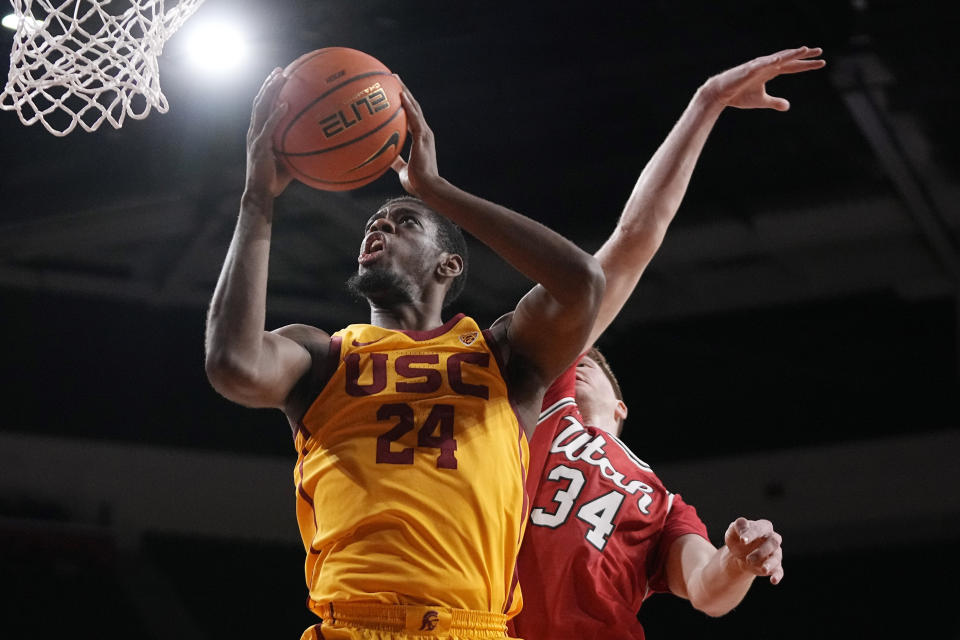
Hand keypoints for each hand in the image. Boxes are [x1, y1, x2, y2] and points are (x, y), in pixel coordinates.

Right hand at [245, 68, 293, 198]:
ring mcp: (255, 137)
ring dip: (270, 91)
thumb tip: (319, 144)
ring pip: (261, 108)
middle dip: (268, 84)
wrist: (261, 193)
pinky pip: (268, 126)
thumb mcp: (289, 161)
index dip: (267, 91)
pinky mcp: (259, 146)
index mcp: (258, 132)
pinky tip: (285, 104)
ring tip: (280, 78)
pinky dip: (276, 114)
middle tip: (280, 70)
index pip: (261, 107)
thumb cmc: (275, 180)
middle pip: (259, 101)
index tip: (278, 77)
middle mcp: (254, 131)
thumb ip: (298, 149)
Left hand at [391, 78, 441, 197]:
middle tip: (393, 79)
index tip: (394, 95)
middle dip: (403, 92)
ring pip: (414, 107)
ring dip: (404, 91)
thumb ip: (396, 161)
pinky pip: (414, 117)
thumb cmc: (416, 183)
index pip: (411, 117)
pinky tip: (399, 94)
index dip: (403, 105)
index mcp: (420, 139)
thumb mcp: (402, 170)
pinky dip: (407, 105)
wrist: (428, 188)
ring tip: (394, 78)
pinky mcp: (423, 136)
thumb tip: (385, 158)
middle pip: (413, 107)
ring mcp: (424, 133)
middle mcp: (424, 133)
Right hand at [702, 46, 824, 110]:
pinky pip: (760, 65)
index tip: (821, 63)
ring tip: (804, 50)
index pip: (792, 67)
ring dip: (790, 54)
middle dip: (804, 55)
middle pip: (789, 59)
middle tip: (820, 51)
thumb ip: (775, 102)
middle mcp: (767, 66)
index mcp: (770, 72)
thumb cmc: (739, 95)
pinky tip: (778, 59)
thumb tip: (788, 106)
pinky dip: (769, 61)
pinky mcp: (748, 70)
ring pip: (777, 58)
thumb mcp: (761, 101)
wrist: (720, 94)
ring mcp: (758, 66)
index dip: (806, 65)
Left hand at [724, 517, 783, 583]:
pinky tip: (773, 580)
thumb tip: (744, 524)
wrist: (738, 554)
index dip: (752, 534)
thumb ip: (739, 525)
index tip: (742, 540)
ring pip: (776, 558)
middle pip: (773, 542)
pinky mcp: (775, 566)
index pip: (760, 528)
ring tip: (763, 569)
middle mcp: (772, 539)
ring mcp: (775, 553)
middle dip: (762, 551)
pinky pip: (779, 571)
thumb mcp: (733, 530)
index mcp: (763, 527)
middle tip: (749, 559)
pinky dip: (777, 576)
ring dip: (770, 564)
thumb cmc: (738, 538)